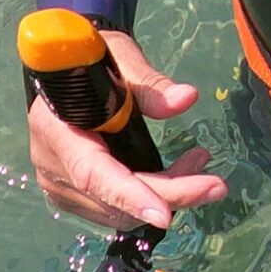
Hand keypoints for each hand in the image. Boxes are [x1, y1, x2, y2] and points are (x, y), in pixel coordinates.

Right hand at [27, 29, 228, 230]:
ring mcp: (60, 186)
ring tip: (200, 161)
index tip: (166, 214)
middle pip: (114, 199)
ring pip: (119, 211)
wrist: (70, 66)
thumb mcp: (121, 58)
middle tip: (217, 185)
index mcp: (56, 129)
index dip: (129, 196)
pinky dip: (152, 196)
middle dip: (169, 195)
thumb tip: (187, 98)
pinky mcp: (74, 194)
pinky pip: (116, 208)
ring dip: (166, 195)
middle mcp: (52, 167)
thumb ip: (150, 85)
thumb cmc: (94, 57)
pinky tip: (180, 171)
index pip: (93, 174)